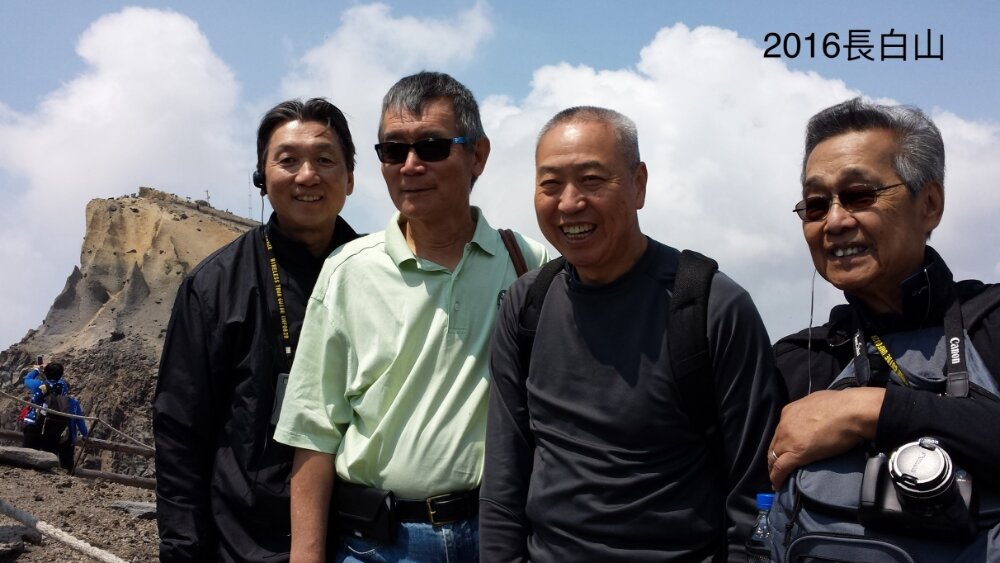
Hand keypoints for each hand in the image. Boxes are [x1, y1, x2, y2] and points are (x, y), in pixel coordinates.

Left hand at [767, 388, 884, 488]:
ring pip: (774, 457)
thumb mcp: (817, 402)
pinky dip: (777, 478)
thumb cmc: (842, 405)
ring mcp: (788, 440)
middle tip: (776, 468)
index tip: (783, 451)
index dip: (781, 443)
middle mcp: (784, 425)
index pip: (780, 432)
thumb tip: (815, 417)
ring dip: (774, 469)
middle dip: (774, 457)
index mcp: (789, 412)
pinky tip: (777, 485)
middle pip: (774, 445)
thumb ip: (810, 411)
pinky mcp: (796, 453)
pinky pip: (781, 468)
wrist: (850, 411)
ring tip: (777, 479)